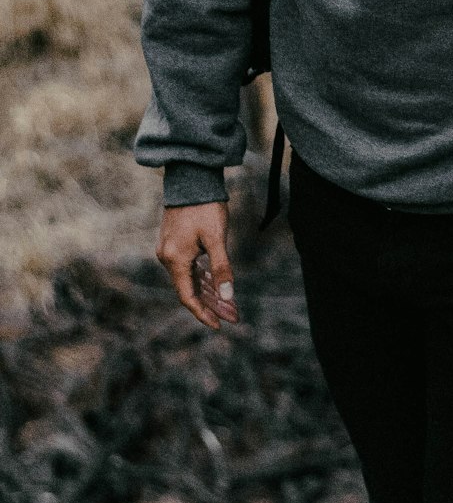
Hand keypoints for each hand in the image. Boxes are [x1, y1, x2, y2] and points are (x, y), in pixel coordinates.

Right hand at [156, 201, 238, 330]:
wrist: (192, 177)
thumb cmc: (205, 206)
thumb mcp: (216, 238)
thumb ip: (221, 267)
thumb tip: (228, 295)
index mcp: (175, 259)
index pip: (188, 297)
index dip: (204, 313)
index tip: (220, 325)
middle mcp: (168, 257)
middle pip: (190, 289)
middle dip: (212, 304)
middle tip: (233, 315)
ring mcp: (170, 249)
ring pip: (190, 278)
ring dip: (209, 290)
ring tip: (229, 303)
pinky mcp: (175, 241)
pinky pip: (189, 266)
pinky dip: (203, 276)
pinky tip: (216, 283)